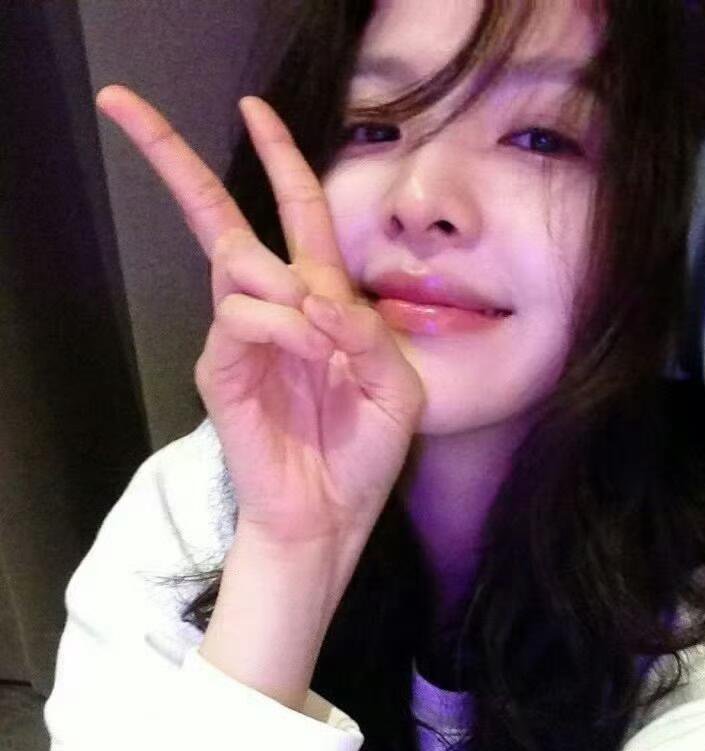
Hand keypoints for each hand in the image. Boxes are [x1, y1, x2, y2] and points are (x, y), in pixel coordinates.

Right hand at [95, 85, 424, 547]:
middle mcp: (276, 310)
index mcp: (321, 303)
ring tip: (324, 340)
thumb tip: (322, 296)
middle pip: (220, 218)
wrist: (333, 513)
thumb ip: (371, 334)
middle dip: (174, 160)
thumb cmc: (365, 452)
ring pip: (239, 262)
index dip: (278, 160)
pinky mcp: (221, 368)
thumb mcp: (399, 389)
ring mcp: (242, 337)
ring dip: (289, 287)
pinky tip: (309, 352)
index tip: (253, 108)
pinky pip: (240, 316)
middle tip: (124, 102)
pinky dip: (282, 325)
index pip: (296, 215)